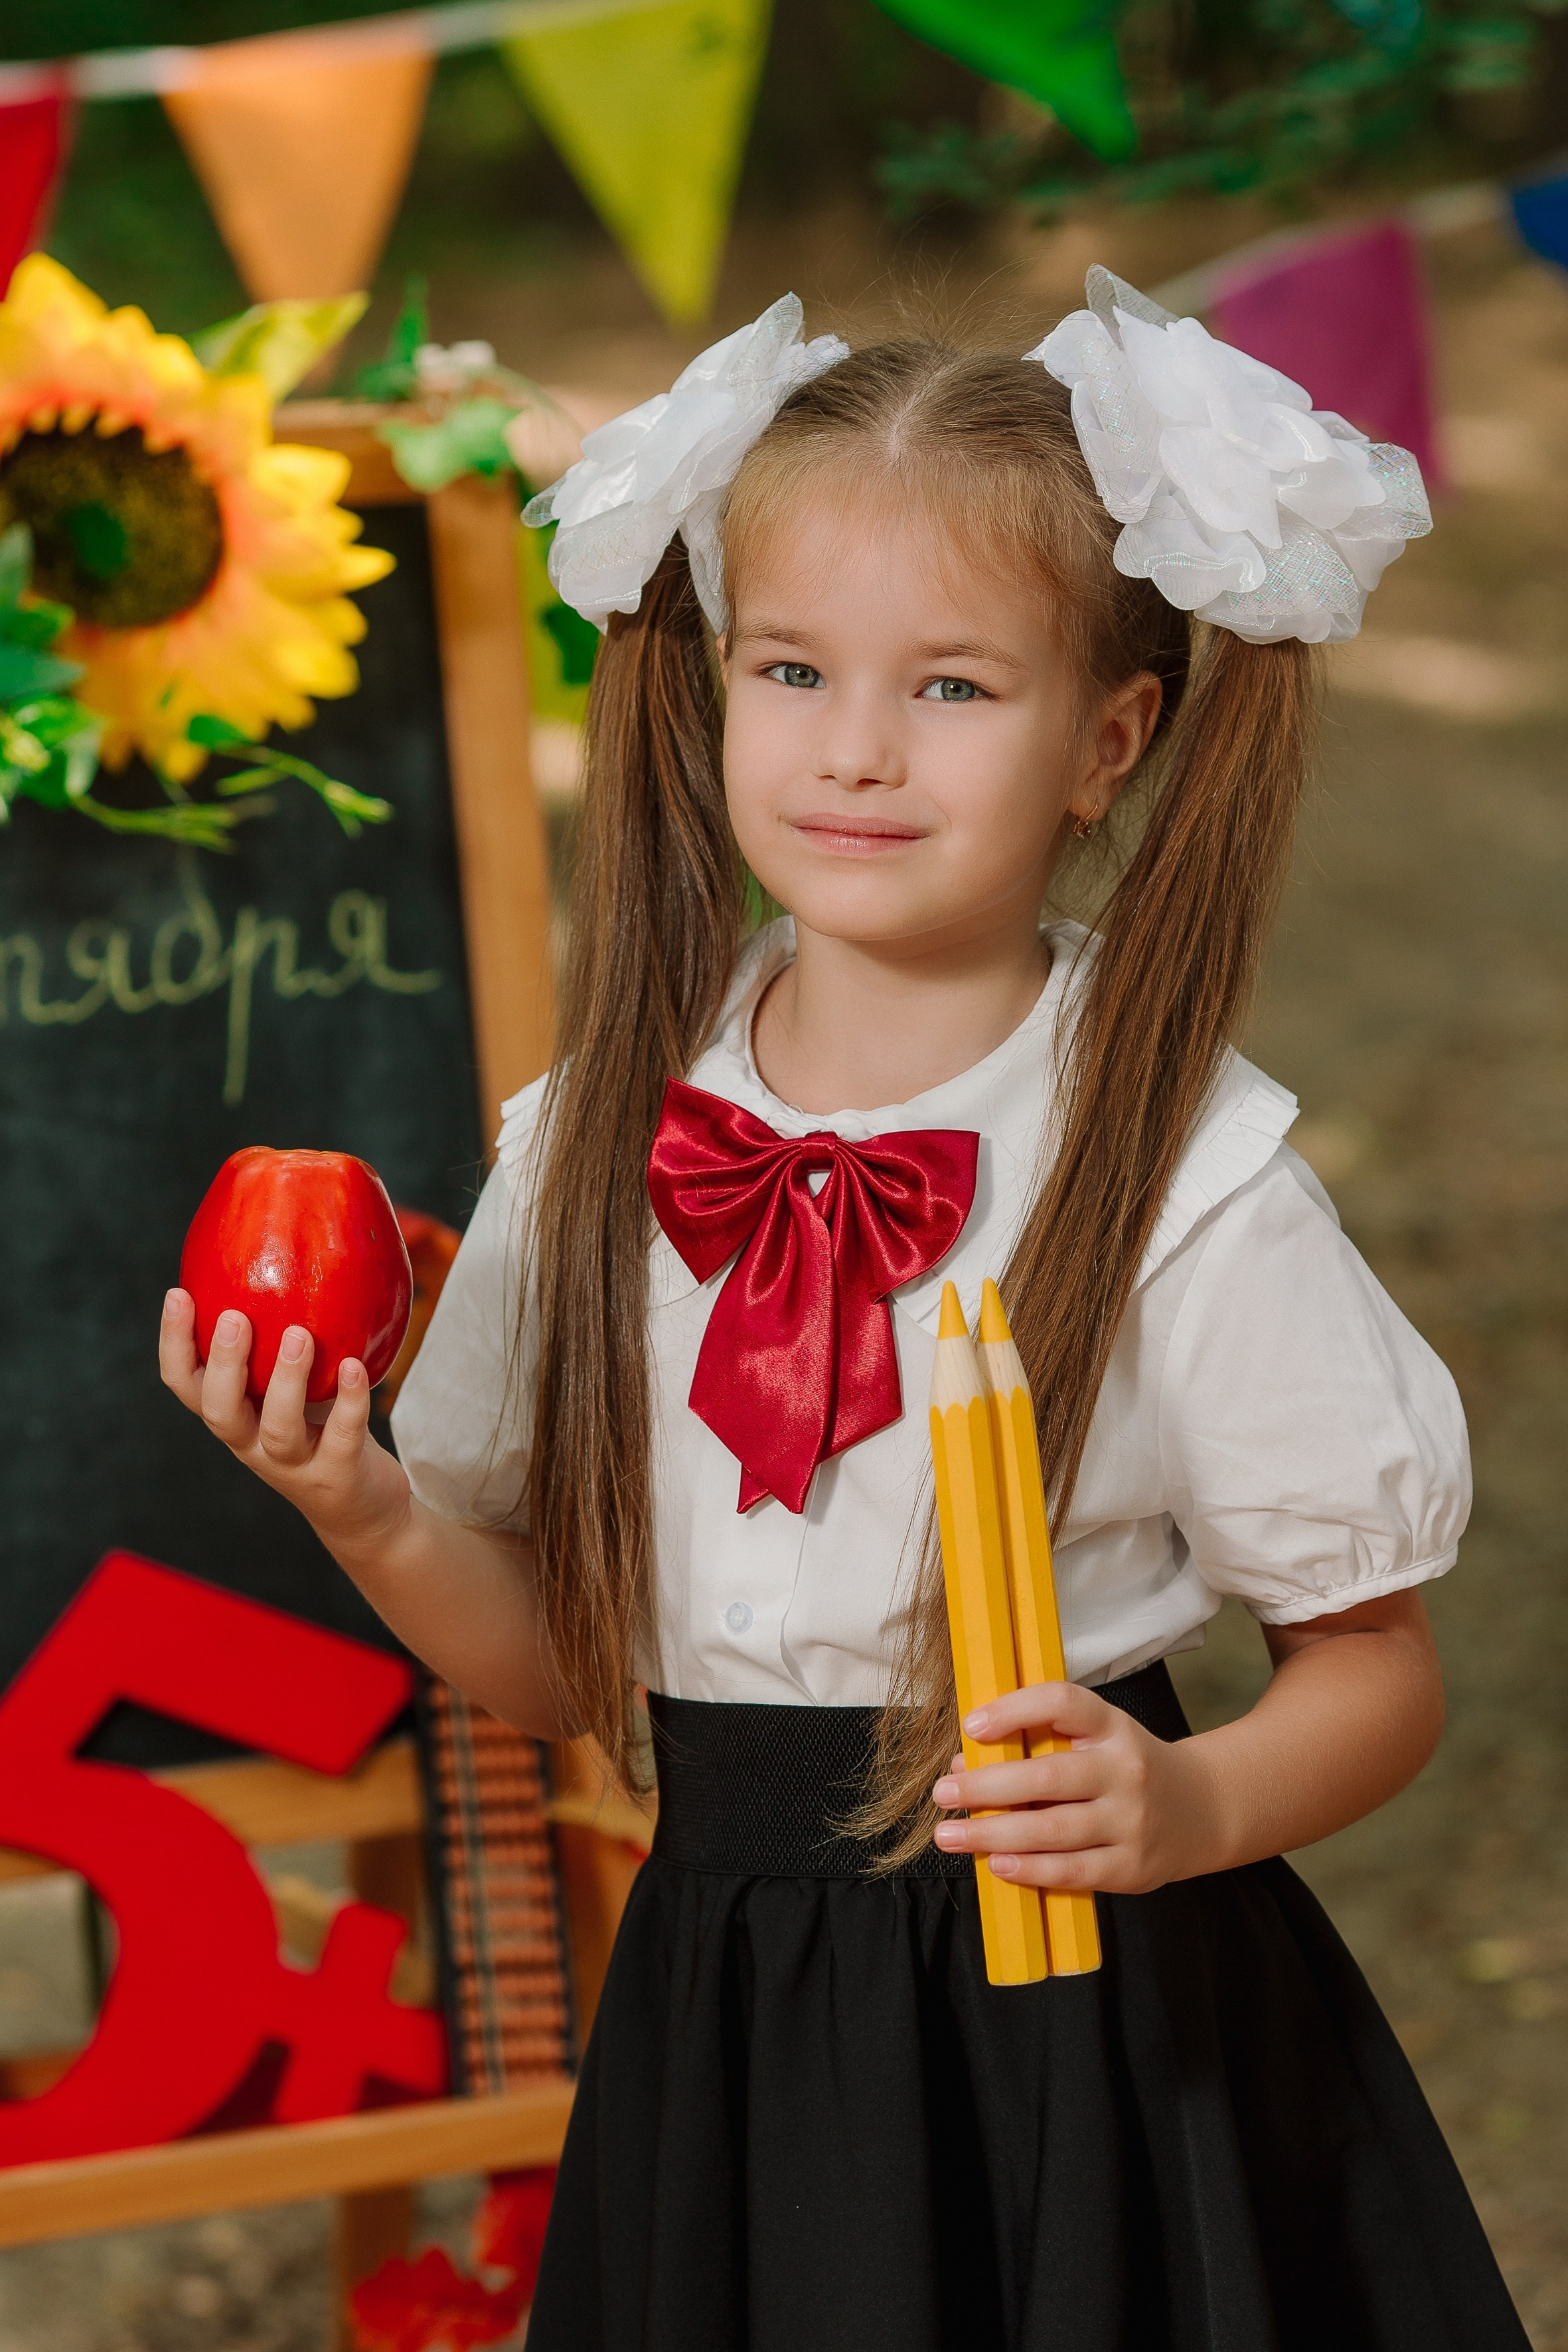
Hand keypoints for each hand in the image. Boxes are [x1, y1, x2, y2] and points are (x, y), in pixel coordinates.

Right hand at [159, 1288, 411, 1561]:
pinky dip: (347, 1401)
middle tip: (233, 1317)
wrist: (363, 1511)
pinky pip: (341, 1437)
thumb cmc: (321, 1432)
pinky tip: (354, 1365)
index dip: (174, 1344)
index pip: (185, 1385)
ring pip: (278, 1428)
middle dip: (223, 1364)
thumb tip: (279, 1256)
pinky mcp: (339, 1476)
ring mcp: (295, 1465)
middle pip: (220, 1412)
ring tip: (300, 1334)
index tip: (177, 1293)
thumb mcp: (293, 1389)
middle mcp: (253, 1444)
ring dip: (287, 1380)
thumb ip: (279, 1341)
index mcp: (234, 1417)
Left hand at [930, 1681, 1220, 1894]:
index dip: (1015, 1709)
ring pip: (1053, 1830)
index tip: (971, 1725)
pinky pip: (1072, 1871)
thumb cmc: (1126, 1768)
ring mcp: (1131, 1822)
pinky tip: (996, 1863)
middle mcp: (1125, 1771)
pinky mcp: (1132, 1867)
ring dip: (993, 1834)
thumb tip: (964, 1764)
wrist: (1202, 1810)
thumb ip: (1039, 1743)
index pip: (1063, 1704)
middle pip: (1047, 1776)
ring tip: (949, 1835)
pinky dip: (1030, 1869)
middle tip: (941, 1792)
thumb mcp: (1097, 1739)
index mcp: (1112, 1727)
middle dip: (985, 1786)